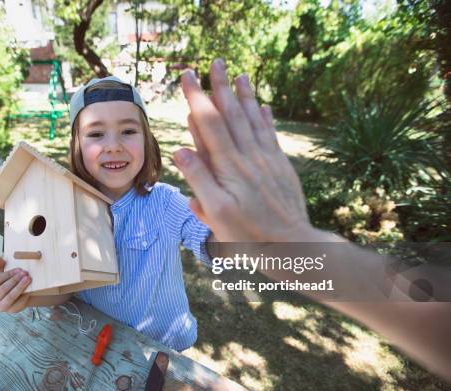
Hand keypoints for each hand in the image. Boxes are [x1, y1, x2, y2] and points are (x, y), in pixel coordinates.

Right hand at [0, 255, 31, 312]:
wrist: (18, 297)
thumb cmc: (9, 283)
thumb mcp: (4, 274)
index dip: (9, 274)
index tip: (19, 269)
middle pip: (3, 288)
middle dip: (15, 280)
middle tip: (25, 273)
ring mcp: (1, 307)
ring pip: (10, 296)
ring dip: (20, 287)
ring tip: (28, 279)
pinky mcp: (12, 310)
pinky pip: (19, 302)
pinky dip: (25, 294)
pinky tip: (30, 288)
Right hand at [174, 59, 313, 241]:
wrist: (293, 245)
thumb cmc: (248, 235)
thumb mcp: (217, 214)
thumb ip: (200, 180)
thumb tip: (180, 150)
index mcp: (229, 167)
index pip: (210, 124)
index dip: (198, 99)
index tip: (189, 77)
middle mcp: (249, 156)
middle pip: (232, 115)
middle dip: (221, 87)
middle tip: (214, 62)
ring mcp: (267, 159)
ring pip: (253, 120)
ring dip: (245, 95)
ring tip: (240, 74)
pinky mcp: (280, 166)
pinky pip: (271, 134)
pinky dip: (265, 117)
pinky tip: (263, 105)